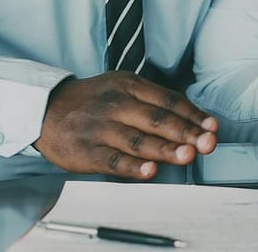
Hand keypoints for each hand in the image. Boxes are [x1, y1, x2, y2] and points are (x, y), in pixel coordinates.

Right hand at [34, 72, 217, 178]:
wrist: (45, 109)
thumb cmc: (93, 101)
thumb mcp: (121, 88)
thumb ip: (153, 102)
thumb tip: (193, 121)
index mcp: (129, 85)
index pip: (168, 100)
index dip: (193, 114)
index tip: (212, 127)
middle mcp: (116, 104)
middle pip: (157, 119)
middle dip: (186, 132)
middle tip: (207, 143)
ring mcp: (100, 128)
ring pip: (138, 139)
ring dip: (165, 149)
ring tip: (187, 156)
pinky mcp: (86, 151)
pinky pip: (112, 160)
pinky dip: (132, 166)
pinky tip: (150, 171)